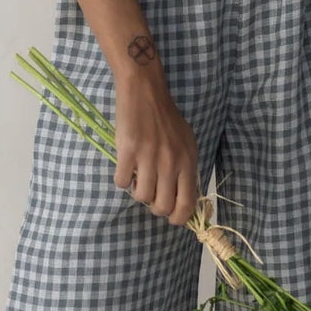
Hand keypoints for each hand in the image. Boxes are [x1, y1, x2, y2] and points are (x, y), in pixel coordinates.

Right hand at [112, 70, 200, 226]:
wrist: (145, 92)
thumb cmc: (166, 118)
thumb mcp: (186, 143)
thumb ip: (186, 169)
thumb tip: (183, 198)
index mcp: (187, 161)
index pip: (187, 203)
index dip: (178, 218)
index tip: (172, 218)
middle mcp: (170, 162)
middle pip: (162, 206)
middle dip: (155, 207)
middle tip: (151, 196)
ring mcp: (149, 158)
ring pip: (141, 197)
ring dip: (138, 192)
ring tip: (138, 176)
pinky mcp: (128, 152)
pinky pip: (122, 182)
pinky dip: (122, 179)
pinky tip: (126, 167)